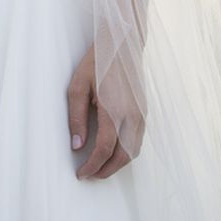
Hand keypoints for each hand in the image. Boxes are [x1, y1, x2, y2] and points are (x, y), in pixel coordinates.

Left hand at [67, 47, 144, 179]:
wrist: (123, 45)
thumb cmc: (97, 64)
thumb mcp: (78, 86)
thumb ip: (76, 118)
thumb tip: (77, 146)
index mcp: (114, 110)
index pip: (104, 149)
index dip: (92, 165)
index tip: (81, 173)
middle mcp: (132, 116)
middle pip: (122, 156)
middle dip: (106, 171)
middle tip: (90, 175)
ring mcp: (141, 114)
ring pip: (133, 151)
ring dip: (117, 164)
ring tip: (100, 167)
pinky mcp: (144, 112)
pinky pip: (138, 141)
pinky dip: (126, 153)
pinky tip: (112, 152)